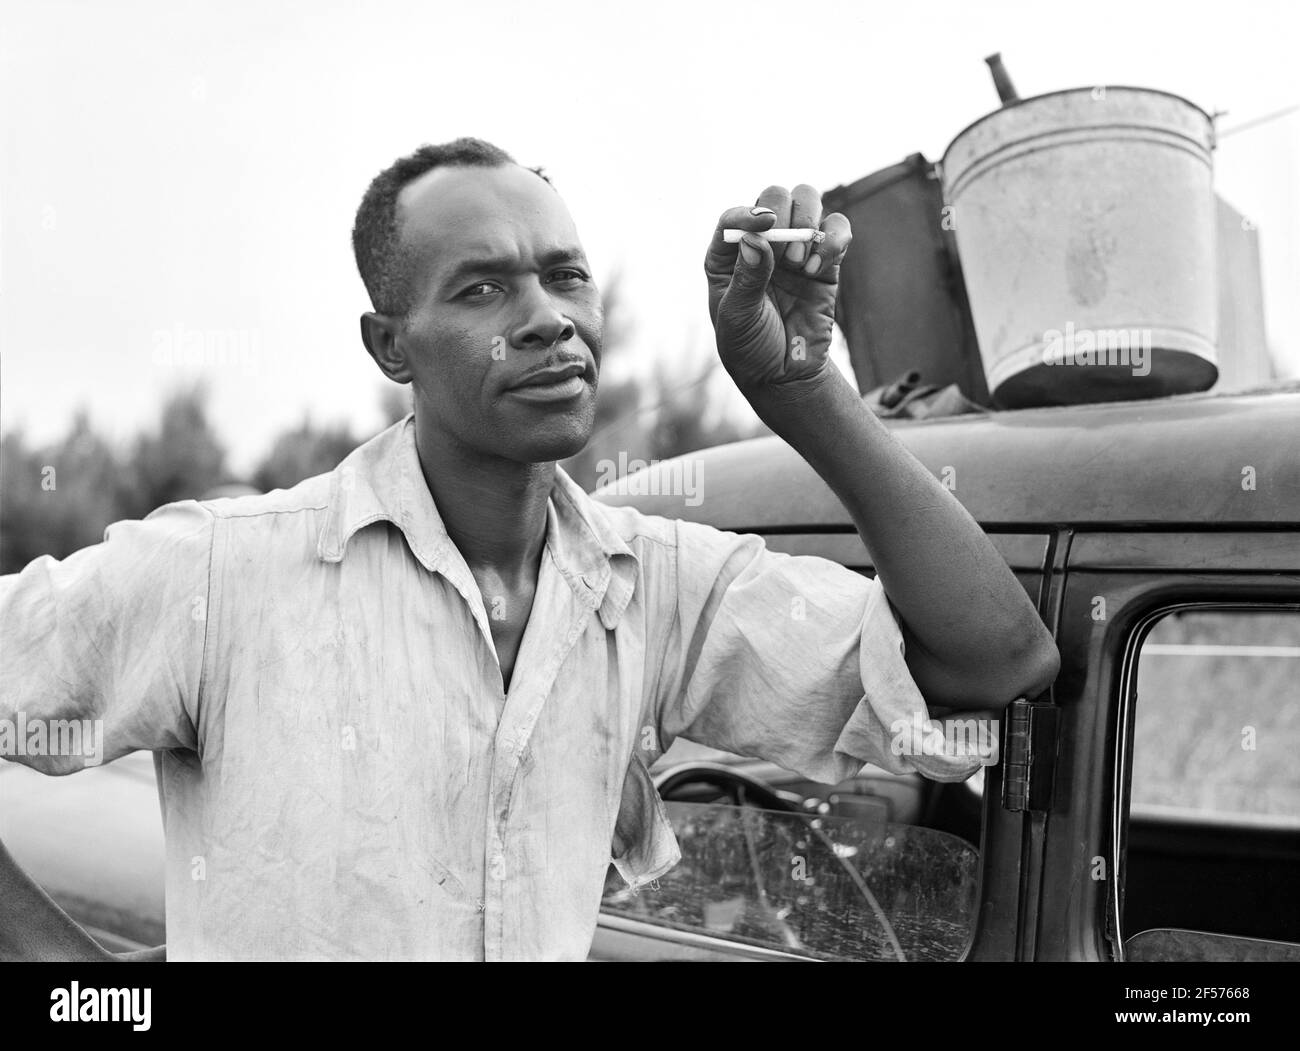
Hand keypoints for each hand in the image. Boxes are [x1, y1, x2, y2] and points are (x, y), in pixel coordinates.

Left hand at [704, 184, 851, 395]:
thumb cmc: (750, 348)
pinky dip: (835, 238)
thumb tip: (755, 240)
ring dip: (807, 221)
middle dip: (783, 215)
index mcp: (727, 257)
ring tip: (800, 263)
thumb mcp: (738, 318)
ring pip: (807, 201)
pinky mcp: (825, 262)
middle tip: (785, 254)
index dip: (748, 214)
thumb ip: (747, 279)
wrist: (785, 376)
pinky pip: (837, 229)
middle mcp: (761, 245)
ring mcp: (794, 249)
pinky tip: (819, 267)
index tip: (765, 224)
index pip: (733, 218)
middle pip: (774, 198)